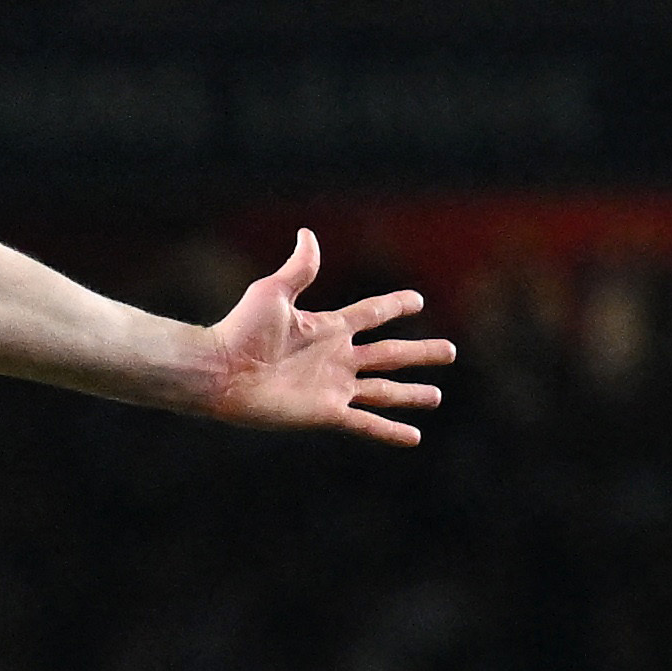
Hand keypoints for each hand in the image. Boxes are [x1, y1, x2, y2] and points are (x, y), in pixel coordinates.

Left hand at [192, 230, 452, 444]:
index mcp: (327, 327)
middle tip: (450, 351)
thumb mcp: (273, 292)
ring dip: (411, 393)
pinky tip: (413, 437)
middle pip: (390, 354)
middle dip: (420, 353)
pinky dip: (390, 430)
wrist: (221, 372)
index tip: (418, 300)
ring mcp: (333, 387)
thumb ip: (300, 269)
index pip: (372, 314)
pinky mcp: (326, 413)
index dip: (395, 306)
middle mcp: (336, 358)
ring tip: (436, 396)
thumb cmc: (242, 330)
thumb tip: (308, 233)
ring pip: (384, 390)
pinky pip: (366, 423)